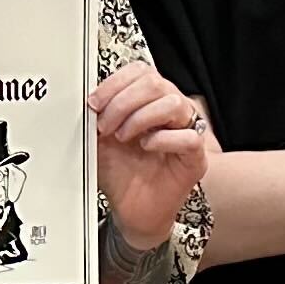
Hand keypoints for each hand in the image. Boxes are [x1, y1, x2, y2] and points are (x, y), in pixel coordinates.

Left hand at [92, 61, 209, 251]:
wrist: (131, 211)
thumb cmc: (121, 175)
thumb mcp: (99, 140)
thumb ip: (97, 116)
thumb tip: (89, 98)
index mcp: (149, 101)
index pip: (140, 72)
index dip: (115, 83)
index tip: (94, 103)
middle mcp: (170, 112)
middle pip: (155, 83)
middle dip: (123, 102)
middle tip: (105, 125)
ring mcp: (185, 132)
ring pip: (173, 103)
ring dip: (140, 117)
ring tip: (123, 137)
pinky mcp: (195, 158)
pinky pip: (189, 137)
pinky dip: (163, 139)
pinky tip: (146, 146)